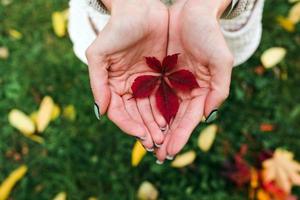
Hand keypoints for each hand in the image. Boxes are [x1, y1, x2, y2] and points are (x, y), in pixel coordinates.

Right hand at [86, 0, 168, 148]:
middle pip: (136, 115)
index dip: (129, 125)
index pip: (119, 112)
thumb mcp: (99, 54)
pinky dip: (167, 111)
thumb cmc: (117, 29)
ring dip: (156, 125)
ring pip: (150, 110)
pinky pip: (164, 98)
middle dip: (145, 130)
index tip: (140, 135)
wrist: (140, 8)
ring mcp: (146, 83)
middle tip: (156, 144)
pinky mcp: (161, 77)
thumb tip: (101, 111)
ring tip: (165, 137)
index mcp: (113, 85)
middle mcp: (129, 88)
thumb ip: (97, 82)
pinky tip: (173, 121)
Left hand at [155, 0, 233, 160]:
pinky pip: (150, 94)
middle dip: (166, 138)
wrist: (191, 12)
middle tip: (157, 156)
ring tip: (146, 145)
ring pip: (161, 111)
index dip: (181, 136)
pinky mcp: (158, 74)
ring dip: (154, 128)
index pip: (190, 119)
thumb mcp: (221, 60)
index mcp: (201, 91)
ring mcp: (171, 83)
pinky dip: (145, 109)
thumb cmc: (208, 34)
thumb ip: (219, 89)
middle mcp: (185, 91)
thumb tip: (208, 117)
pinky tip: (139, 121)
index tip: (171, 152)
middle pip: (174, 119)